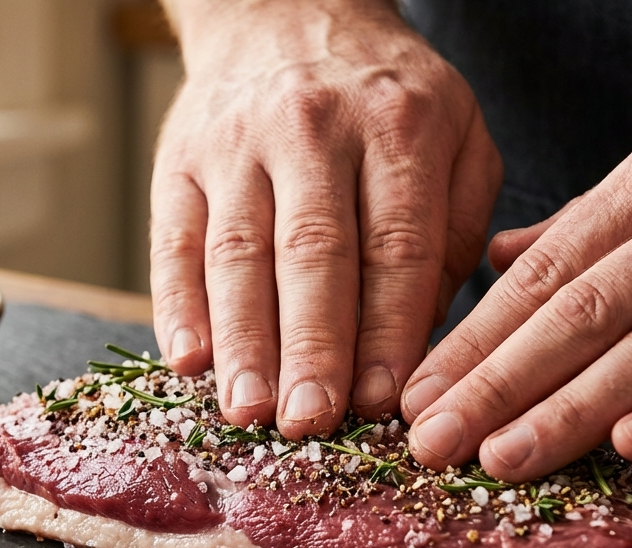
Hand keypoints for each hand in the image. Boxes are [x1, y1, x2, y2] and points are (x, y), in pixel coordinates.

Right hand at [150, 0, 500, 438]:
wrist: (286, 10)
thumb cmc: (386, 98)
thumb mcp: (457, 137)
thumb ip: (451, 231)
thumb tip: (418, 339)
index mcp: (398, 124)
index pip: (393, 243)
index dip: (386, 328)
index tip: (381, 400)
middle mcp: (313, 129)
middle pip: (311, 253)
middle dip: (311, 348)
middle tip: (309, 423)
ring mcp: (236, 143)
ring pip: (237, 254)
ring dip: (241, 342)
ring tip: (247, 412)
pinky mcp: (179, 160)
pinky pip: (173, 240)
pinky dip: (177, 305)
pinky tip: (186, 361)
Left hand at [402, 64, 631, 479]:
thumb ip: (592, 221)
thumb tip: (497, 260)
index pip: (547, 269)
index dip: (477, 336)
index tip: (422, 391)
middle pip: (584, 312)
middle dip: (499, 383)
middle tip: (436, 441)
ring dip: (573, 410)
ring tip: (504, 458)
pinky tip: (631, 445)